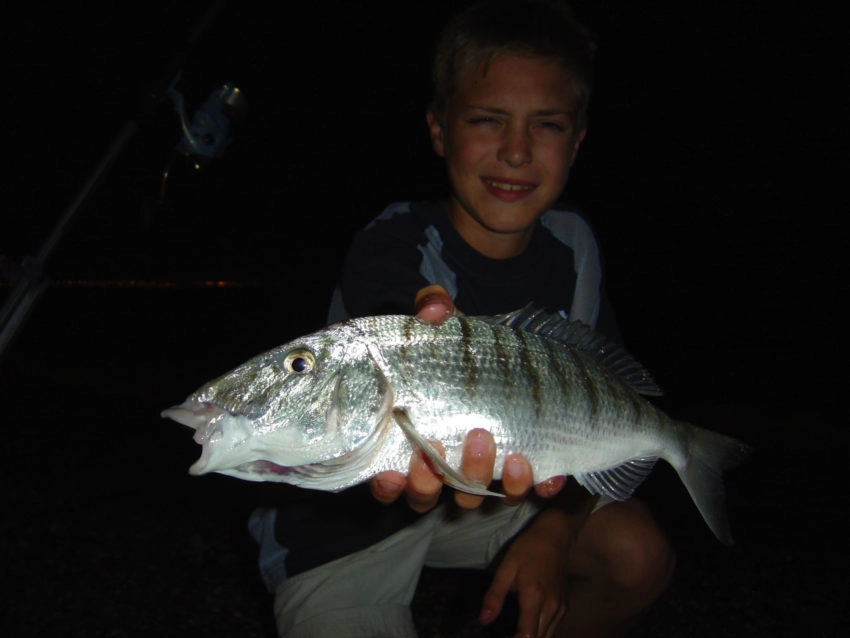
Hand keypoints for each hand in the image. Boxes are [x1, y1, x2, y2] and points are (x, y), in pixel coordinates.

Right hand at [368, 285, 565, 510]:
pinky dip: (537, 486)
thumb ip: (434, 312)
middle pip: (427, 494)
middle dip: (435, 480)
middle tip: (447, 444)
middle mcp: (439, 466)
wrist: (508, 361)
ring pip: (473, 496)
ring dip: (483, 478)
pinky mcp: (516, 474)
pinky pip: (524, 490)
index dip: (387, 486)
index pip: (388, 479)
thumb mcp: (447, 329)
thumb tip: (434, 311)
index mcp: (410, 440)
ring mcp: (477, 474)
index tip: (392, 474)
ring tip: (502, 450)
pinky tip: (549, 475)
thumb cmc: (462, 353)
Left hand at [479, 508, 572, 637]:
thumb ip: (494, 596)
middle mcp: (551, 607)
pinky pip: (553, 628)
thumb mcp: (506, 568)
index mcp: (534, 597)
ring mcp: (561, 608)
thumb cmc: (528, 549)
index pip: (527, 636)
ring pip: (548, 637)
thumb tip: (483, 620)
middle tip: (505, 635)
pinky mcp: (565, 606)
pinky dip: (541, 633)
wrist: (555, 536)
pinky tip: (528, 627)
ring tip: (513, 633)